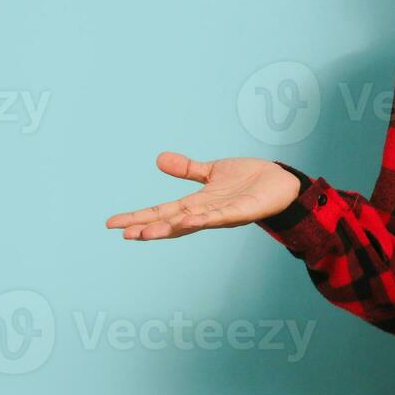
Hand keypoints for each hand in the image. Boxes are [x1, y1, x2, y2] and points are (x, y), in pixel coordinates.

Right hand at [104, 152, 302, 240]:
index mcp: (197, 203)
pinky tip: (188, 220)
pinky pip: (220, 216)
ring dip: (169, 228)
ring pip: (191, 223)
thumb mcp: (212, 171)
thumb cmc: (249, 180)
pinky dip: (204, 219)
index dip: (138, 217)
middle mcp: (206, 212)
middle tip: (125, 234)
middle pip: (171, 222)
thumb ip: (187, 169)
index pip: (161, 212)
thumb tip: (159, 160)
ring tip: (146, 234)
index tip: (113, 224)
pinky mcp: (242, 211)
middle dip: (148, 228)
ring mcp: (223, 214)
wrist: (281, 182)